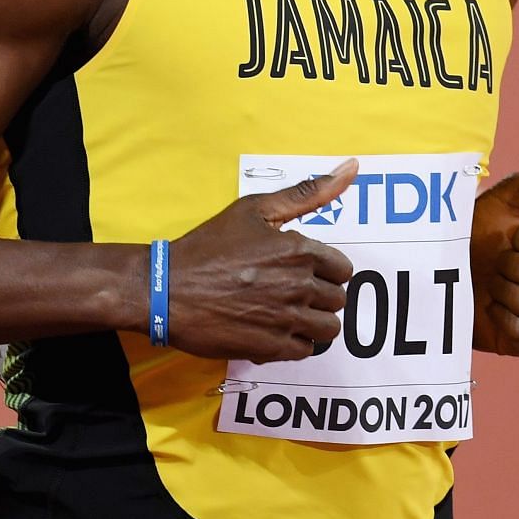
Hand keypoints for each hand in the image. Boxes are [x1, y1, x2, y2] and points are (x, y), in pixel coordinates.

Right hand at [166, 160, 356, 362]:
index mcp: (299, 250)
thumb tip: (351, 168)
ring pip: (327, 329)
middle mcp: (298, 285)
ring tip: (287, 313)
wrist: (166, 289)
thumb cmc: (208, 247)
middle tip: (290, 291)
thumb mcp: (254, 209)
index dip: (325, 270)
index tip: (303, 270)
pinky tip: (273, 330)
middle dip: (319, 296)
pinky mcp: (271, 347)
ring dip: (312, 322)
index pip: (343, 270)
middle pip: (337, 300)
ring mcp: (285, 319)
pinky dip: (293, 343)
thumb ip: (306, 192)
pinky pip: (305, 351)